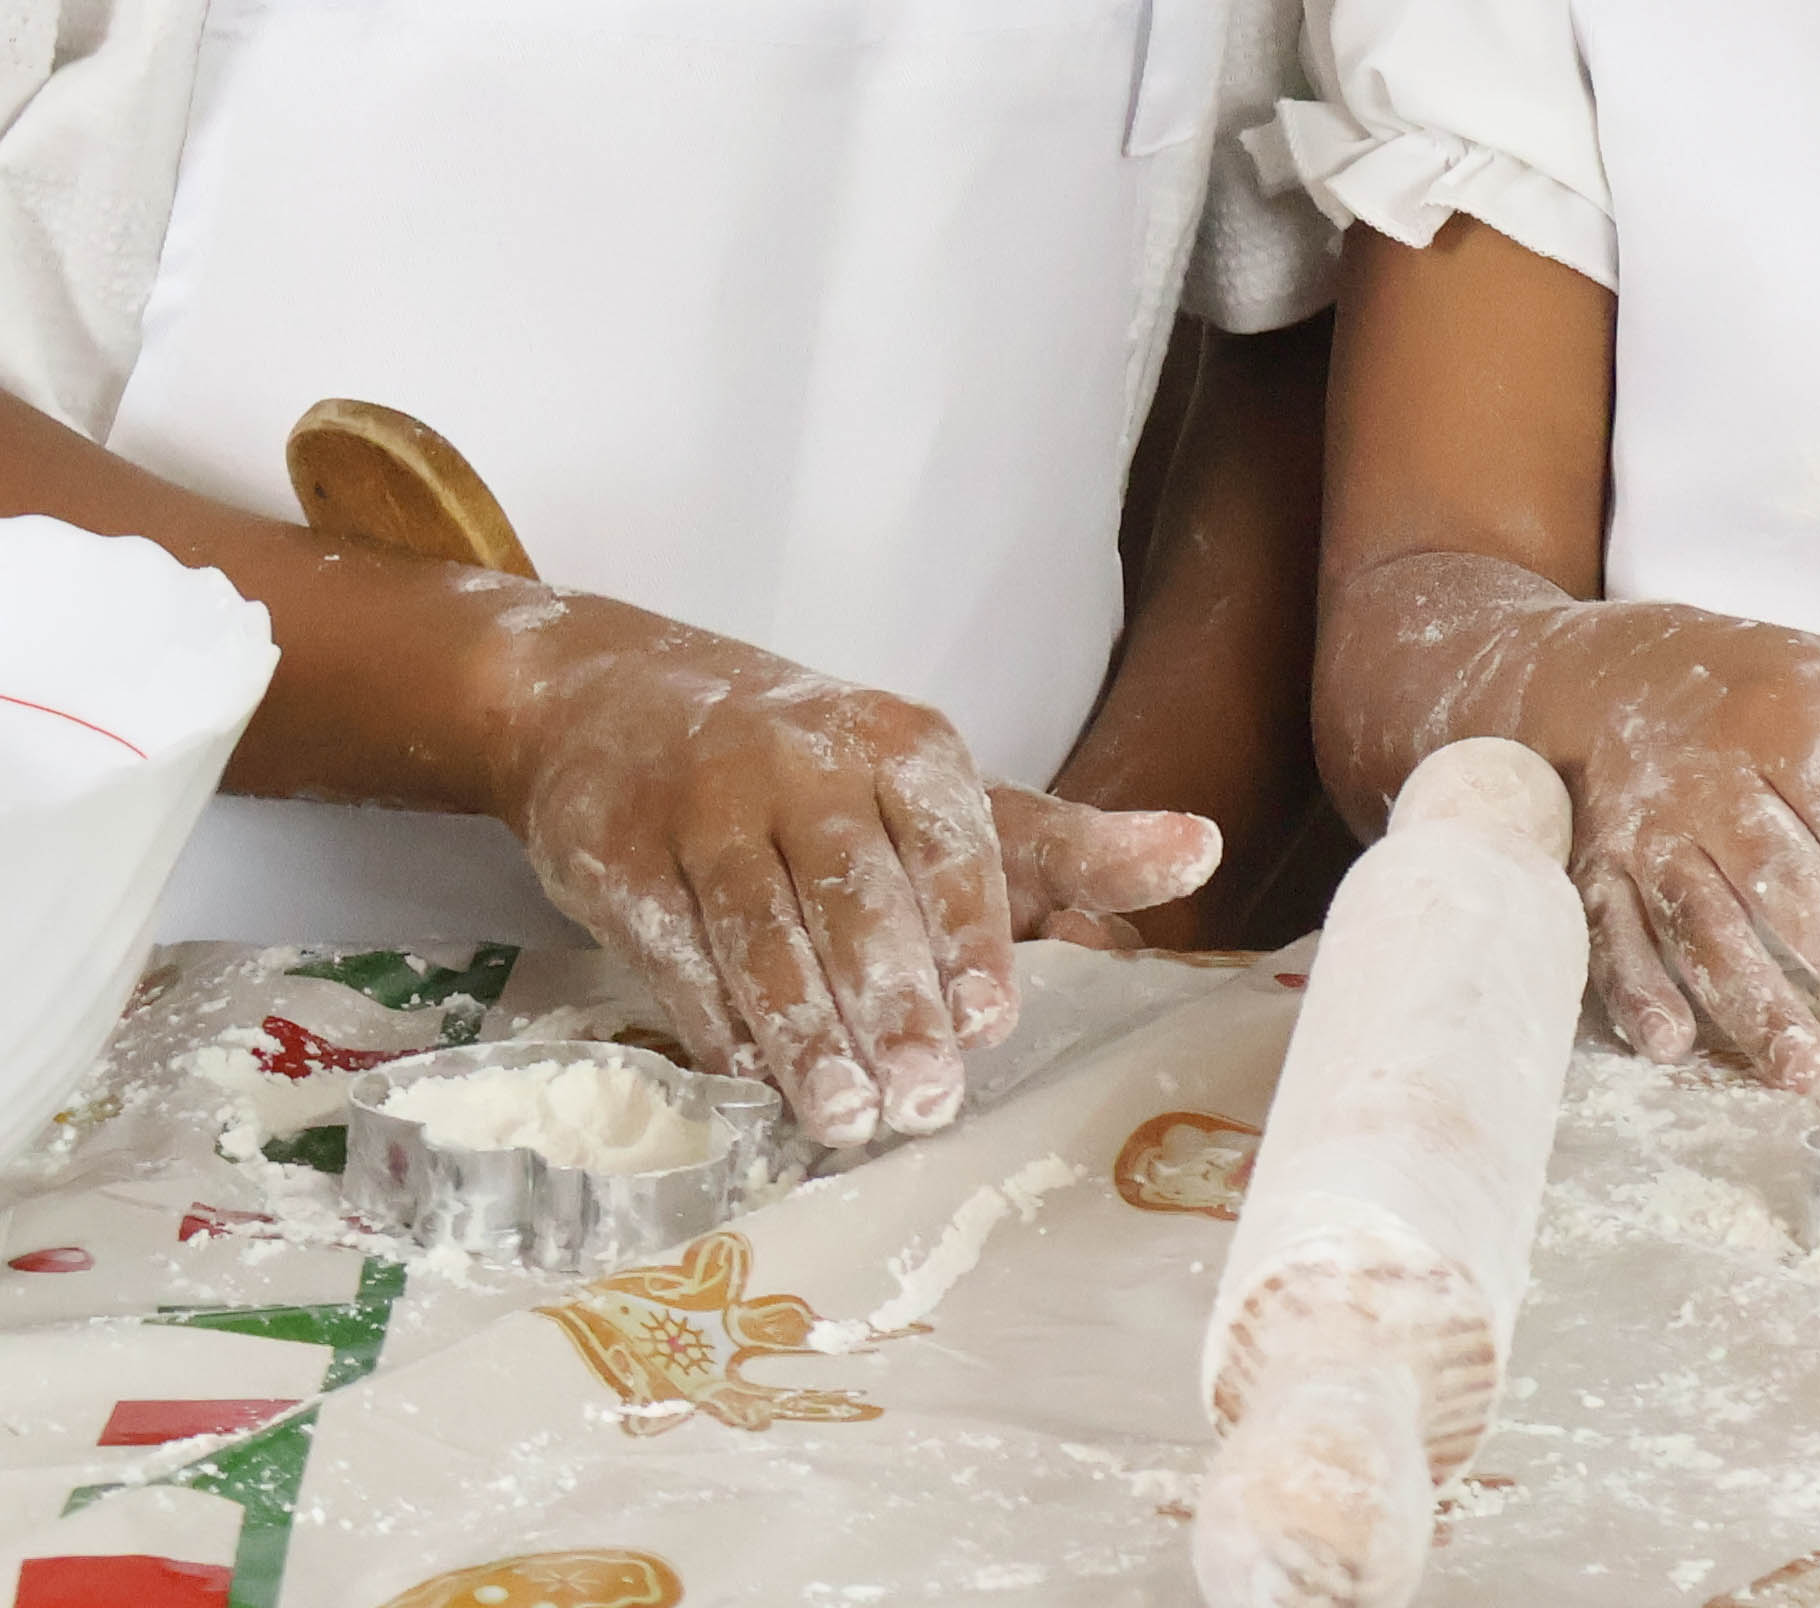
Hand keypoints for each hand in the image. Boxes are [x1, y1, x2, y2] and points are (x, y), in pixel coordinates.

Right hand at [485, 597, 1217, 1146]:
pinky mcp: (619, 858)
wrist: (617, 705)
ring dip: (806, 1033)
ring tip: (846, 1115)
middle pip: (855, 896)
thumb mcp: (941, 792)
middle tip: (923, 1099)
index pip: (951, 838)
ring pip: (763, 933)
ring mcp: (705, 807)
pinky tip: (753, 1082)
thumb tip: (1202, 853)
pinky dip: (719, 1024)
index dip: (971, 930)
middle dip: (892, 1005)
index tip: (990, 1021)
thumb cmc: (817, 771)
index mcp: (903, 746)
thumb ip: (1065, 843)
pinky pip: (677, 954)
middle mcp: (805, 763)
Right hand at [1533, 603, 1819, 1089]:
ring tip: (1804, 1068)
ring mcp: (1645, 825)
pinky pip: (1609, 934)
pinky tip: (1674, 1046)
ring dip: (1748, 997)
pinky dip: (1635, 991)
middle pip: (1782, 874)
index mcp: (1788, 715)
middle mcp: (1710, 773)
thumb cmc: (1764, 688)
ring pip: (1698, 918)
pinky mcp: (1595, 867)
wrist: (1610, 669)